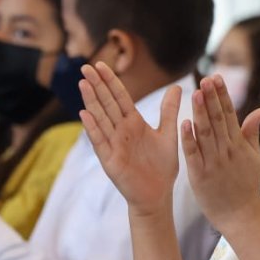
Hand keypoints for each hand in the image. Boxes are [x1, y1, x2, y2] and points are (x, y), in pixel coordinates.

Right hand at [79, 62, 180, 217]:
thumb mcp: (168, 134)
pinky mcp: (110, 160)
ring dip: (91, 101)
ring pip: (101, 118)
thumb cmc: (162, 167)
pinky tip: (84, 114)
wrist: (158, 195)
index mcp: (134, 123)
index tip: (101, 64)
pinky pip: (100, 141)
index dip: (110, 81)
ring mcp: (114, 144)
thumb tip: (177, 86)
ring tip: (83, 84)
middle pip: (107, 103)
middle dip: (97, 85)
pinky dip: (93, 128)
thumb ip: (169, 110)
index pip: (119, 97)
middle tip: (85, 67)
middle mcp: (121, 131)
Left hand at [181, 75, 259, 231]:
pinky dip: (189, 139)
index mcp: (238, 144)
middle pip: (218, 120)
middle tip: (205, 79)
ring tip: (195, 93)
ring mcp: (213, 162)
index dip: (222, 95)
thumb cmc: (245, 184)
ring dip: (200, 113)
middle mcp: (226, 150)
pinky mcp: (199, 175)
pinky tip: (184, 123)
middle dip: (211, 98)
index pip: (230, 114)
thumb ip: (252, 132)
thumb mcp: (253, 156)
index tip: (216, 78)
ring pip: (205, 133)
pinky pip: (193, 154)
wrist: (240, 215)